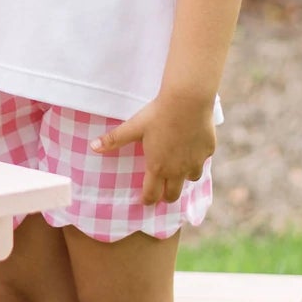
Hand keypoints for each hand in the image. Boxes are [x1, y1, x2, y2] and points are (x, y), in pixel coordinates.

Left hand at [92, 92, 215, 206]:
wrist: (187, 101)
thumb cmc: (157, 114)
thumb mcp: (133, 126)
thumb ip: (113, 139)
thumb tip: (92, 147)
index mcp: (158, 167)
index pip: (152, 195)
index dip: (147, 199)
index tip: (145, 200)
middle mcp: (178, 170)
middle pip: (173, 195)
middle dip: (166, 196)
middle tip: (162, 190)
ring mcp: (195, 162)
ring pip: (191, 179)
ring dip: (184, 176)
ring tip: (179, 168)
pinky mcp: (208, 151)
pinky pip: (203, 160)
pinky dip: (197, 158)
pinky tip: (192, 147)